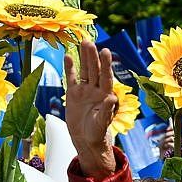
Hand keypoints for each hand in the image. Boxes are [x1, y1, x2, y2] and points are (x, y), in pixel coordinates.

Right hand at [63, 41, 117, 178]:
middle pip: (95, 70)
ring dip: (84, 58)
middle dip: (93, 56)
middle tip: (90, 42)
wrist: (86, 139)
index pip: (106, 77)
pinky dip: (70, 68)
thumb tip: (113, 97)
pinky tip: (68, 56)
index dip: (106, 64)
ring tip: (83, 42)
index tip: (105, 51)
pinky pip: (72, 78)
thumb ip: (107, 110)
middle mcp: (96, 90)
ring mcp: (85, 90)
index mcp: (105, 95)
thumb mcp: (101, 123)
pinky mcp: (74, 94)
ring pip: (85, 71)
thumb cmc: (97, 133)